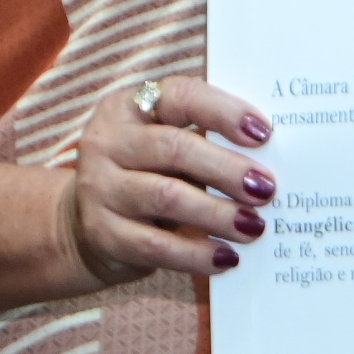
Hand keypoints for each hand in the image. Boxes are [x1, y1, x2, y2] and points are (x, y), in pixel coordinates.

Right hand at [57, 76, 276, 284]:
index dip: (225, 112)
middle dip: (227, 169)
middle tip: (266, 189)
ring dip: (217, 213)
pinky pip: (156, 245)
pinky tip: (226, 258)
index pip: (181, 96)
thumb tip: (268, 163)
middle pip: (174, 148)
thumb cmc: (147, 174)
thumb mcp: (167, 145)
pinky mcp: (102, 233)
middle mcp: (108, 141)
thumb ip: (206, 141)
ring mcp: (99, 188)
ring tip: (254, 226)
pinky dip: (196, 253)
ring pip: (166, 196)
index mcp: (129, 106)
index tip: (264, 133)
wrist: (85, 225)